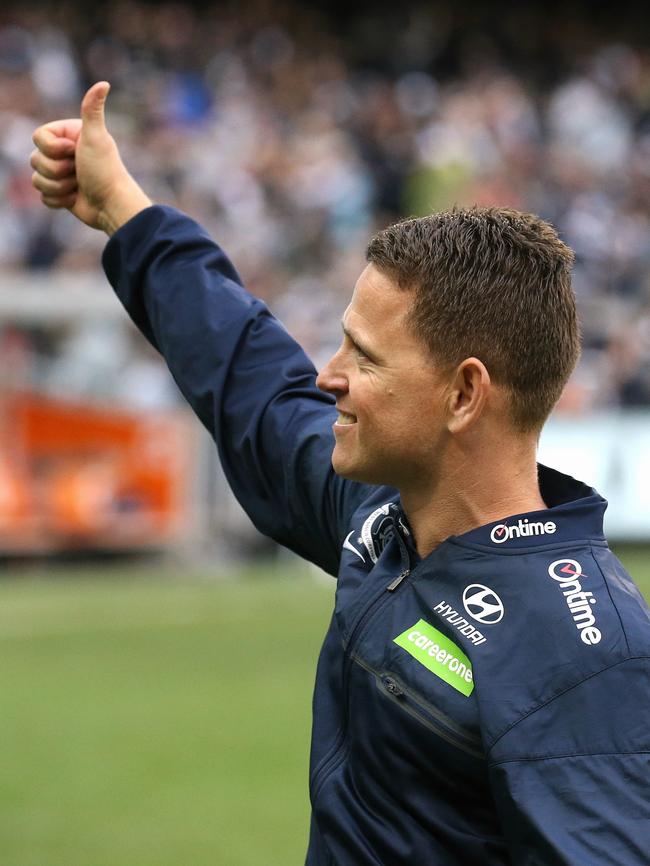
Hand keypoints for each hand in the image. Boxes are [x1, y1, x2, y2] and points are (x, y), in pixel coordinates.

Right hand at [31, 81, 151, 235]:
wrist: (112, 205)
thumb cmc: (105, 170)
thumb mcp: (96, 137)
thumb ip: (93, 110)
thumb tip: (104, 83)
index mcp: (68, 135)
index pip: (37, 137)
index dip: (51, 148)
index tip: (74, 152)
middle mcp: (63, 153)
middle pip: (35, 160)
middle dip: (57, 170)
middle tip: (79, 172)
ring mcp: (61, 174)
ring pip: (37, 179)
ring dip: (59, 187)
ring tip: (79, 186)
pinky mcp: (60, 194)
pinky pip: (44, 196)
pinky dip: (59, 201)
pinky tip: (76, 199)